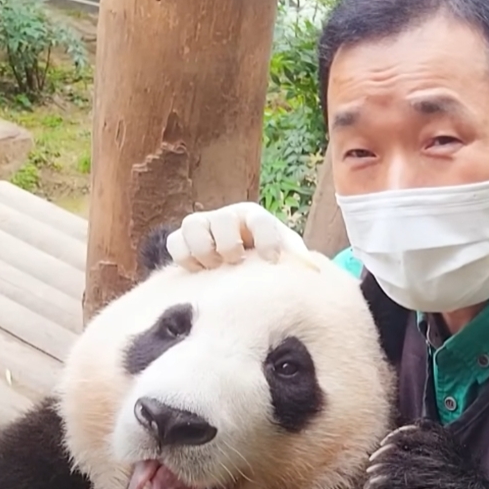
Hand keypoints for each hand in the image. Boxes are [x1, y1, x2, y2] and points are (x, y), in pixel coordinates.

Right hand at [165, 202, 307, 270]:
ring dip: (204, 249)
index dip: (266, 239)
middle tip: (237, 261)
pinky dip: (185, 257)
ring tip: (216, 266)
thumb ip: (297, 261)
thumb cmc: (268, 257)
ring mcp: (203, 225)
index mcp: (255, 217)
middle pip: (221, 220)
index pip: (259, 220)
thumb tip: (314, 272)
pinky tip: (200, 271)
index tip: (271, 259)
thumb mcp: (286, 256)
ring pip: (193, 225)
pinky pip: (175, 242)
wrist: (242, 264)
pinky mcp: (182, 239)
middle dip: (230, 244)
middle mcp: (227, 217)